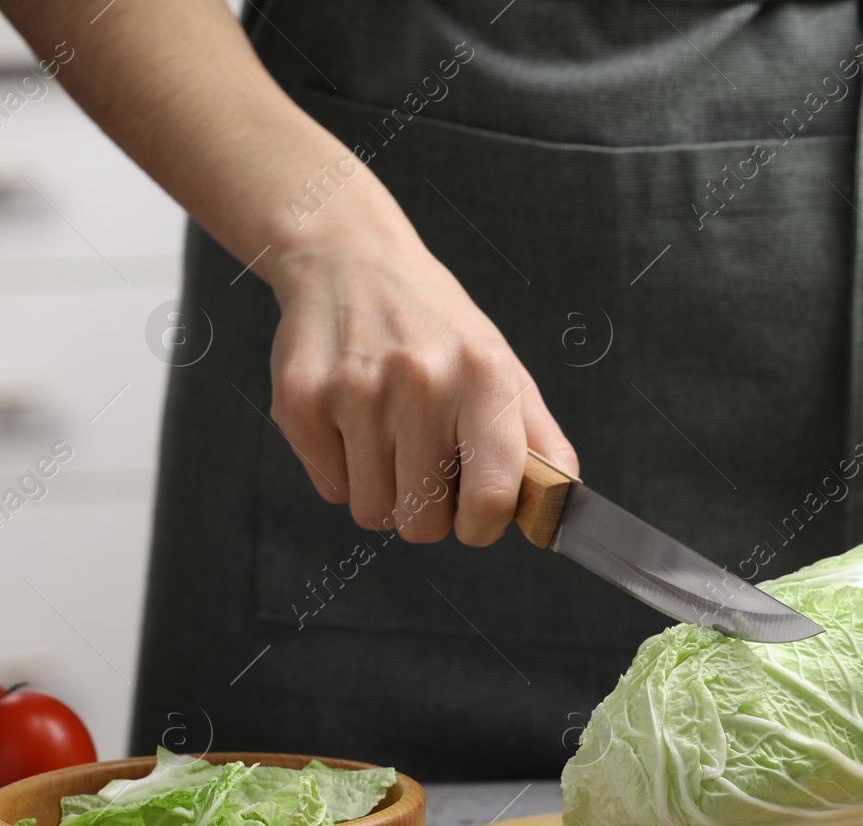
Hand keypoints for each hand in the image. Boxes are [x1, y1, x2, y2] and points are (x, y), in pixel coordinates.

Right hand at [266, 226, 576, 546]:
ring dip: (384, 491)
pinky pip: (331, 490)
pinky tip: (353, 422)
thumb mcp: (506, 371)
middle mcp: (421, 381)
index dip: (483, 526)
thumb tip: (561, 510)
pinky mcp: (301, 400)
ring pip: (373, 512)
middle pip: (423, 523)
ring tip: (389, 436)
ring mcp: (355, 391)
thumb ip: (541, 444)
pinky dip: (343, 471)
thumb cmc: (440, 332)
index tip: (476, 516)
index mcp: (485, 378)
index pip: (492, 497)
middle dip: (428, 511)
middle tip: (426, 463)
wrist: (354, 261)